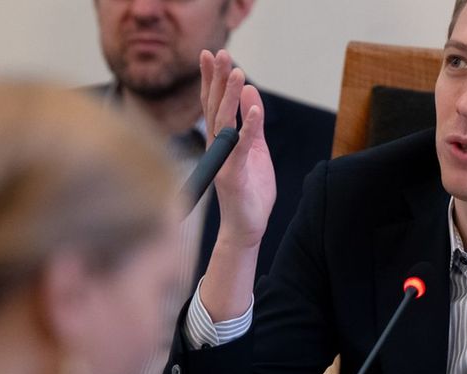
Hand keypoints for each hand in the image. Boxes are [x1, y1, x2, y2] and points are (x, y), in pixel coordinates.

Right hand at [200, 49, 275, 248]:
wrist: (247, 227)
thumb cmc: (250, 190)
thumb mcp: (255, 149)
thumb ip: (252, 122)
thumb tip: (250, 91)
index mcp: (221, 140)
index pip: (214, 103)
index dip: (211, 78)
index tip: (210, 54)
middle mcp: (218, 147)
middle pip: (214, 107)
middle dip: (216, 78)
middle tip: (219, 52)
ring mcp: (224, 160)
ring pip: (224, 122)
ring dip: (230, 96)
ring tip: (238, 72)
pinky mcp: (234, 174)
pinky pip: (241, 147)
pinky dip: (249, 127)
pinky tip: (255, 108)